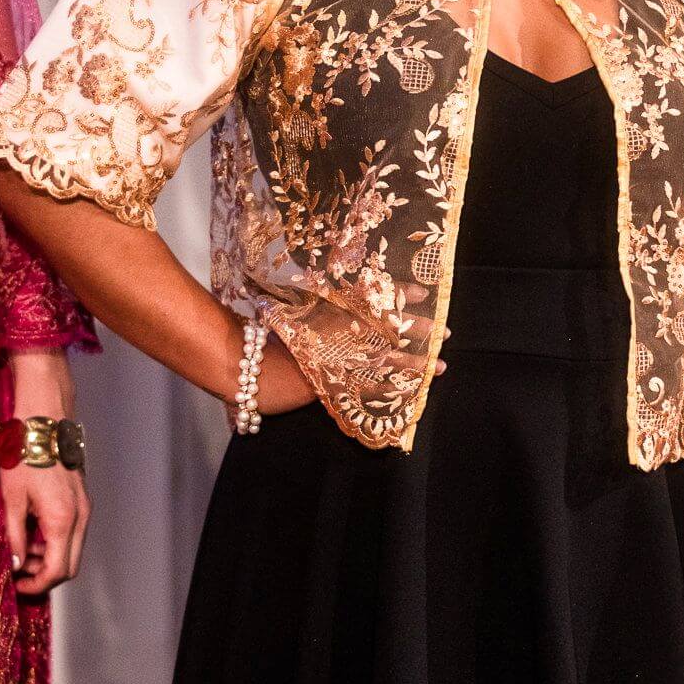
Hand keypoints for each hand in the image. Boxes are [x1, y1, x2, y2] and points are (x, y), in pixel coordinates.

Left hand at [0, 460, 91, 595]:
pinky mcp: (82, 501)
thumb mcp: (12, 500)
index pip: (57, 571)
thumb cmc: (24, 457)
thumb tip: (16, 565)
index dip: (37, 586)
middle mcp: (80, 517)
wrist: (44, 424)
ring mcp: (85, 509)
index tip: (16, 586)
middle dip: (45, 577)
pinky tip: (33, 533)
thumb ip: (14, 537)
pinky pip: (74, 533)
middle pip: (70, 566)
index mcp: (62, 519)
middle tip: (18, 574)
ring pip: (73, 550)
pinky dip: (56, 542)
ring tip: (22, 551)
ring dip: (50, 559)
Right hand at [224, 288, 449, 426]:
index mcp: (327, 309)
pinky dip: (390, 390)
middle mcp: (336, 332)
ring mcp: (336, 359)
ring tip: (440, 365)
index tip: (425, 290)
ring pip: (385, 360)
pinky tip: (412, 394)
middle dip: (417, 330)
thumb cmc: (256, 334)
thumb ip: (308, 302)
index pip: (371, 297)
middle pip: (387, 329)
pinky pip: (367, 388)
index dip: (399, 293)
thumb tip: (322, 293)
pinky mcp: (332, 385)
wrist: (238, 364)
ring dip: (414, 363)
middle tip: (445, 330)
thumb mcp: (285, 308)